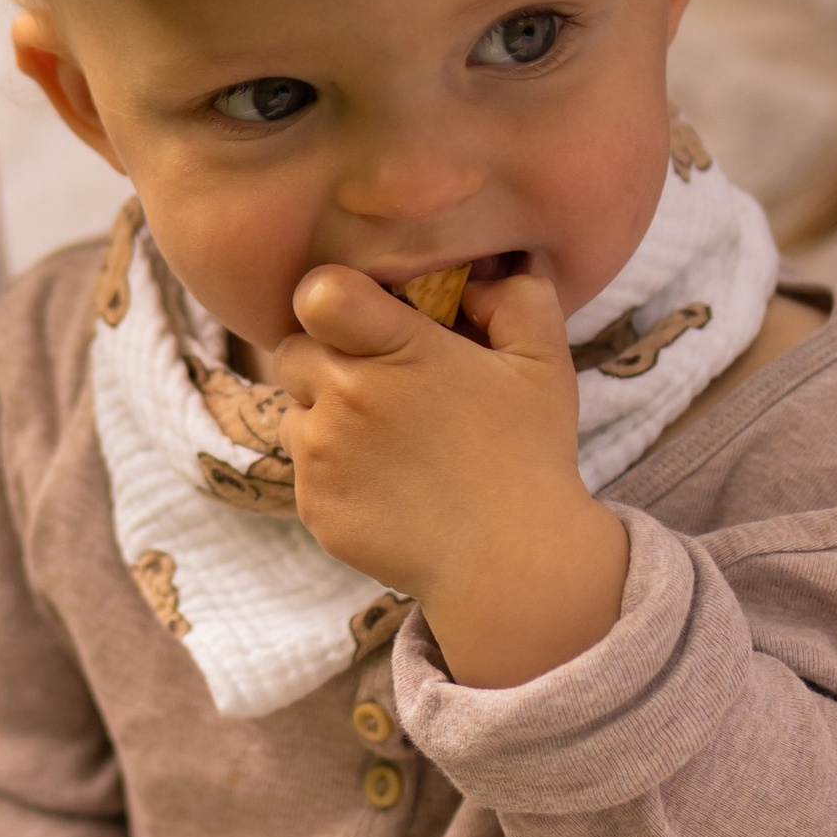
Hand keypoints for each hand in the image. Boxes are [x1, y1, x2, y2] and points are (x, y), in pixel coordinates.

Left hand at [273, 264, 630, 686]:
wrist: (511, 563)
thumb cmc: (529, 454)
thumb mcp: (544, 360)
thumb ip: (516, 295)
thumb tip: (478, 273)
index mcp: (397, 351)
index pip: (318, 294)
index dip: (331, 299)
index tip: (359, 316)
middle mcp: (345, 397)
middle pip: (292, 350)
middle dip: (326, 357)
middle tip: (378, 382)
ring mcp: (321, 456)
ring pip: (294, 410)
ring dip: (325, 414)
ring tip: (389, 440)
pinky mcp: (312, 506)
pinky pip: (302, 468)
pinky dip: (332, 469)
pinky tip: (387, 483)